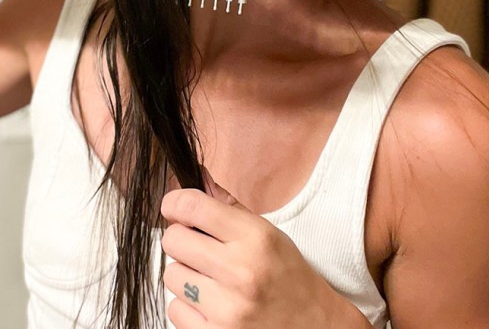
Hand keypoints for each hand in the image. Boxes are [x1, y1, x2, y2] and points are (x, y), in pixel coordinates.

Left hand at [160, 170, 365, 327]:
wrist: (317, 327)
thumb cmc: (289, 277)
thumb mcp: (268, 233)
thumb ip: (227, 205)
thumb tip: (196, 175)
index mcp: (255, 238)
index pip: (192, 206)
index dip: (175, 203)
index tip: (176, 208)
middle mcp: (240, 272)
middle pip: (173, 240)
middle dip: (182, 240)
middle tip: (201, 248)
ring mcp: (227, 309)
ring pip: (171, 275)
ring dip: (186, 276)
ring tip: (212, 281)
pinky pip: (175, 309)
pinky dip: (188, 307)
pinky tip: (212, 305)